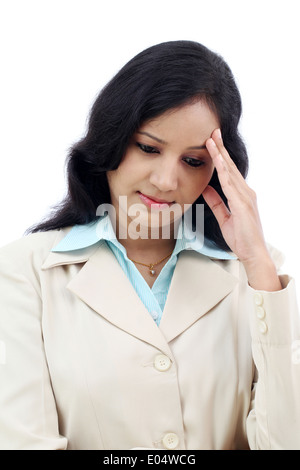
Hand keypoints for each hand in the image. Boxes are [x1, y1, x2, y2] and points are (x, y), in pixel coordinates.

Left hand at [202, 129, 281, 290]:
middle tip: (213, 132)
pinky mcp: (243, 205)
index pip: (228, 172)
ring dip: (221, 155)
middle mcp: (245, 192)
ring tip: (212, 140)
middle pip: (231, 167)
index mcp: (241, 195)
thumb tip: (206, 188)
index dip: (220, 157)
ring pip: (230, 172)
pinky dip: (225, 172)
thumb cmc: (241, 238)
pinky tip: (219, 162)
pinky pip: (231, 185)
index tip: (211, 142)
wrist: (253, 254)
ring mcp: (245, 197)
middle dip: (221, 149)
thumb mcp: (223, 217)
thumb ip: (216, 202)